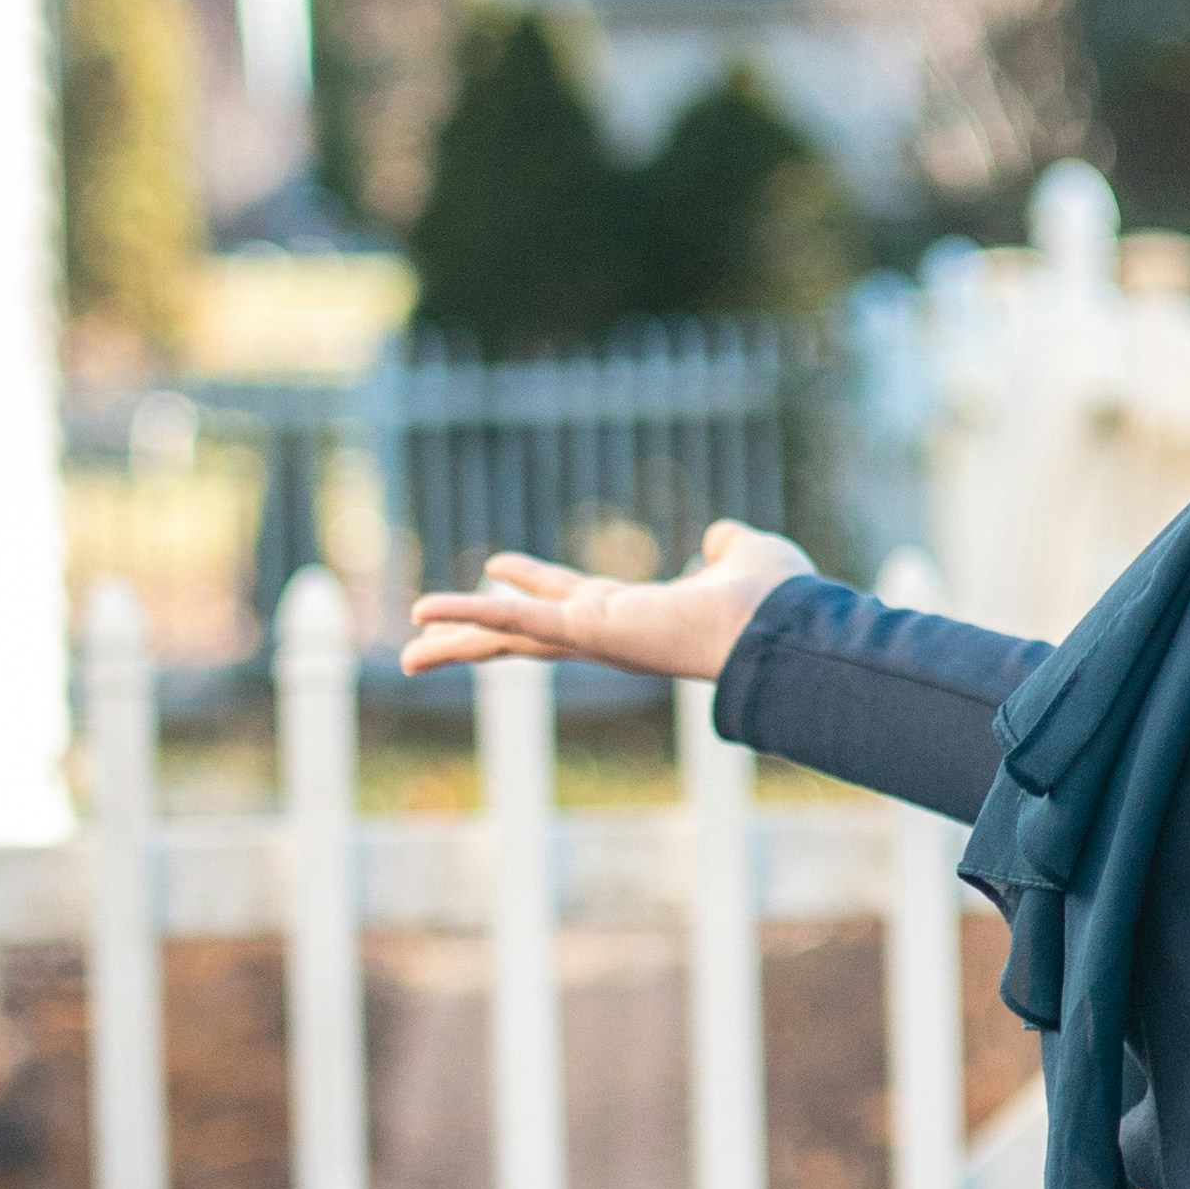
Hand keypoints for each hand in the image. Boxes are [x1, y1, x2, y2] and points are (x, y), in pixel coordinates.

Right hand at [396, 519, 809, 691]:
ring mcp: (591, 638)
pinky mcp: (584, 633)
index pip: (567, 600)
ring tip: (409, 649)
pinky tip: (424, 613)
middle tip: (426, 643)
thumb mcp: (746, 555)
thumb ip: (728, 547)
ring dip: (458, 640)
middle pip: (523, 635)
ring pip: (509, 638)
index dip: (532, 582)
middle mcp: (606, 633)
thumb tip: (721, 539)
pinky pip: (515, 622)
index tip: (498, 567)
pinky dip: (468, 615)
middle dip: (475, 638)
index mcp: (634, 615)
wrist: (781, 626)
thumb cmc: (774, 600)